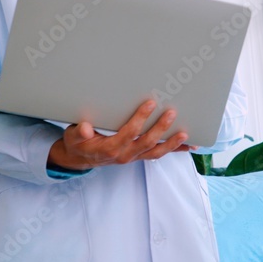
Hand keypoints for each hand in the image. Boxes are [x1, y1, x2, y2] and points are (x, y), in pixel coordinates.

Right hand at [47, 100, 191, 170]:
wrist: (81, 158)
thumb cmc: (79, 142)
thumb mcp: (74, 136)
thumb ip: (79, 132)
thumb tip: (86, 128)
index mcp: (109, 149)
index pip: (129, 133)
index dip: (140, 119)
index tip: (150, 103)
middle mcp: (124, 155)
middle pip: (146, 143)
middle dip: (160, 128)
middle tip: (172, 112)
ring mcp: (133, 157)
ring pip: (156, 152)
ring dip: (172, 143)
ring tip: (186, 134)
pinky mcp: (139, 156)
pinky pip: (158, 155)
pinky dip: (174, 150)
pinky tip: (188, 145)